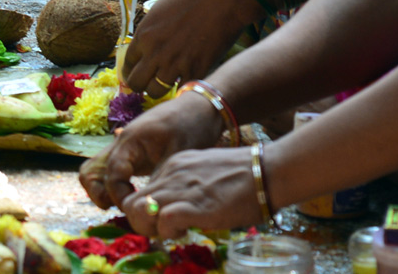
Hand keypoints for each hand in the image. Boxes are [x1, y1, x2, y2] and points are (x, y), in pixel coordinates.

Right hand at [79, 91, 221, 210]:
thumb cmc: (191, 126)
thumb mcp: (178, 154)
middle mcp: (119, 144)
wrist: (198, 107)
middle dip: (102, 195)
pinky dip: (113, 186)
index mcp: (130, 140)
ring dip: (103, 191)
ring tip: (128, 203)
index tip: (137, 207)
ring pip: (94, 172)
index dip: (120, 195)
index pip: (112, 173)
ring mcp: (121, 148)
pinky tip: (134, 196)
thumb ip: (158, 178)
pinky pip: (108, 171)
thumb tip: (145, 204)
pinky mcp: (128, 154)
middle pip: (90, 172)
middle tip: (126, 207)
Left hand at [120, 0, 261, 94]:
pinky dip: (182, 86)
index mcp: (144, 34)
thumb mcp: (161, 9)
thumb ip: (152, 31)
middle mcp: (155, 53)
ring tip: (167, 82)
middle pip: (136, 83)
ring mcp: (175, 64)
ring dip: (160, 88)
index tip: (137, 71)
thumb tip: (150, 46)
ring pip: (156, 92)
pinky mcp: (197, 71)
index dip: (131, 69)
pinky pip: (181, 90)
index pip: (127, 63)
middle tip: (149, 81)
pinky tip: (185, 79)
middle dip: (141, 84)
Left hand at [121, 146, 263, 238]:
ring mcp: (180, 188)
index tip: (164, 221)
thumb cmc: (244, 176)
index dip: (148, 211)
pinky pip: (163, 221)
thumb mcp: (206, 172)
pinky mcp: (194, 205)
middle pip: (132, 203)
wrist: (266, 171)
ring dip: (152, 229)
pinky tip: (186, 231)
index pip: (142, 191)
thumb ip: (188, 185)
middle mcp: (171, 174)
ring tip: (173, 232)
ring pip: (140, 211)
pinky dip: (168, 232)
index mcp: (174, 165)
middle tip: (163, 231)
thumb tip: (180, 206)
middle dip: (142, 223)